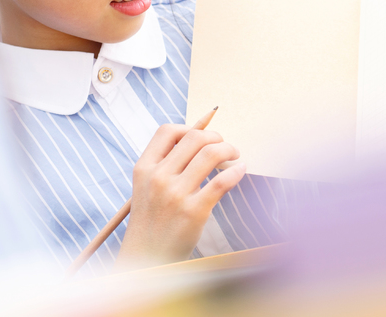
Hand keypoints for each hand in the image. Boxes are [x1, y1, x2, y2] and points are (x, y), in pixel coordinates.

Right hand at [115, 124, 244, 270]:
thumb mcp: (147, 188)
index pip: (167, 131)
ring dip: (229, 149)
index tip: (202, 137)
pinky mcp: (194, 211)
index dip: (189, 128)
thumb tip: (199, 140)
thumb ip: (165, 165)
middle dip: (216, 137)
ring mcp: (176, 194)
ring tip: (235, 155)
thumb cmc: (153, 221)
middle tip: (225, 146)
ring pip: (211, 154)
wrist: (147, 259)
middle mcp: (158, 177)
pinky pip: (221, 181)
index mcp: (144, 168)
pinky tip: (241, 170)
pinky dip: (236, 171)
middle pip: (194, 138)